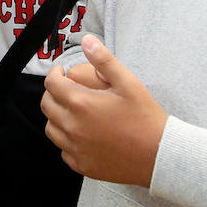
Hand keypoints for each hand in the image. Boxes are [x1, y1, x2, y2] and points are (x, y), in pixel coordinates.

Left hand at [42, 35, 166, 186]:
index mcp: (80, 103)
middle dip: (53, 93)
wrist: (159, 154)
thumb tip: (87, 41)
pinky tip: (82, 134)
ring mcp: (75, 148)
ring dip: (57, 116)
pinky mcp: (81, 165)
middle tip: (66, 88)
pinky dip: (67, 140)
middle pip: (47, 105)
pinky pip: (63, 150)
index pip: (52, 83)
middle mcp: (72, 127)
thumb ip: (104, 60)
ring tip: (72, 110)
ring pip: (51, 129)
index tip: (62, 71)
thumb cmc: (145, 117)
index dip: (55, 73)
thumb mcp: (127, 83)